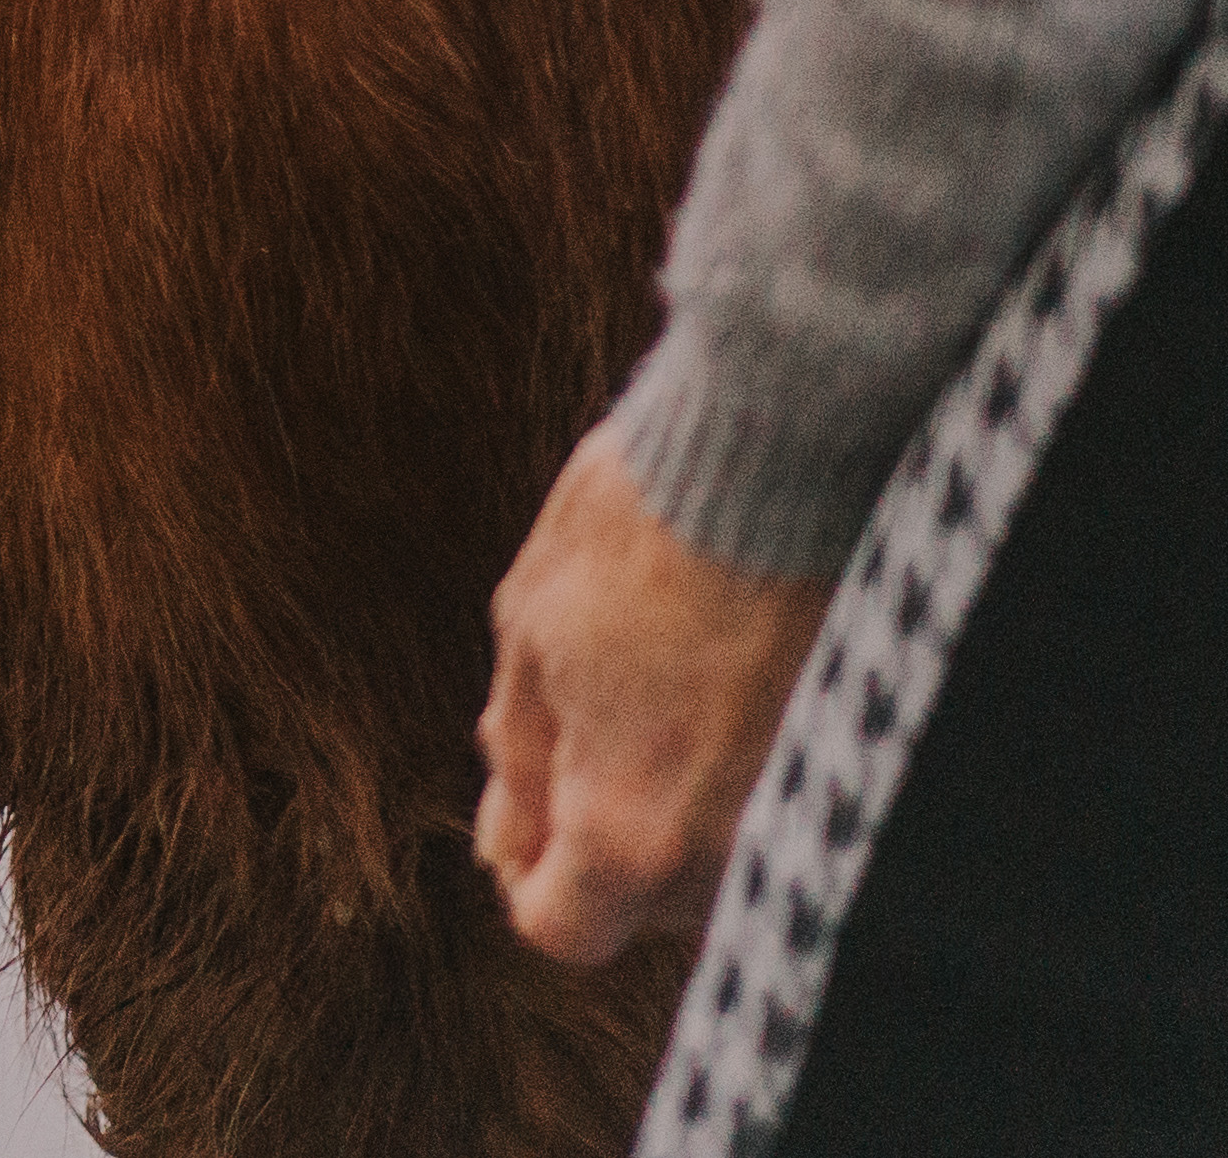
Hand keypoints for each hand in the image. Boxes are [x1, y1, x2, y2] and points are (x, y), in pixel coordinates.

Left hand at [474, 432, 821, 962]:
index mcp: (627, 828)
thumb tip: (506, 838)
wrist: (788, 453)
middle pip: (651, 905)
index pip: (565, 928)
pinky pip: (801, 811)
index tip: (522, 814)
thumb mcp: (531, 629)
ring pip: (730, 865)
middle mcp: (732, 854)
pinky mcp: (876, 771)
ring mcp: (814, 817)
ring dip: (689, 810)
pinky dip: (760, 774)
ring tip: (672, 691)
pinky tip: (738, 691)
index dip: (530, 874)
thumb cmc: (642, 526)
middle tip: (593, 722)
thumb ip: (519, 752)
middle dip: (608, 836)